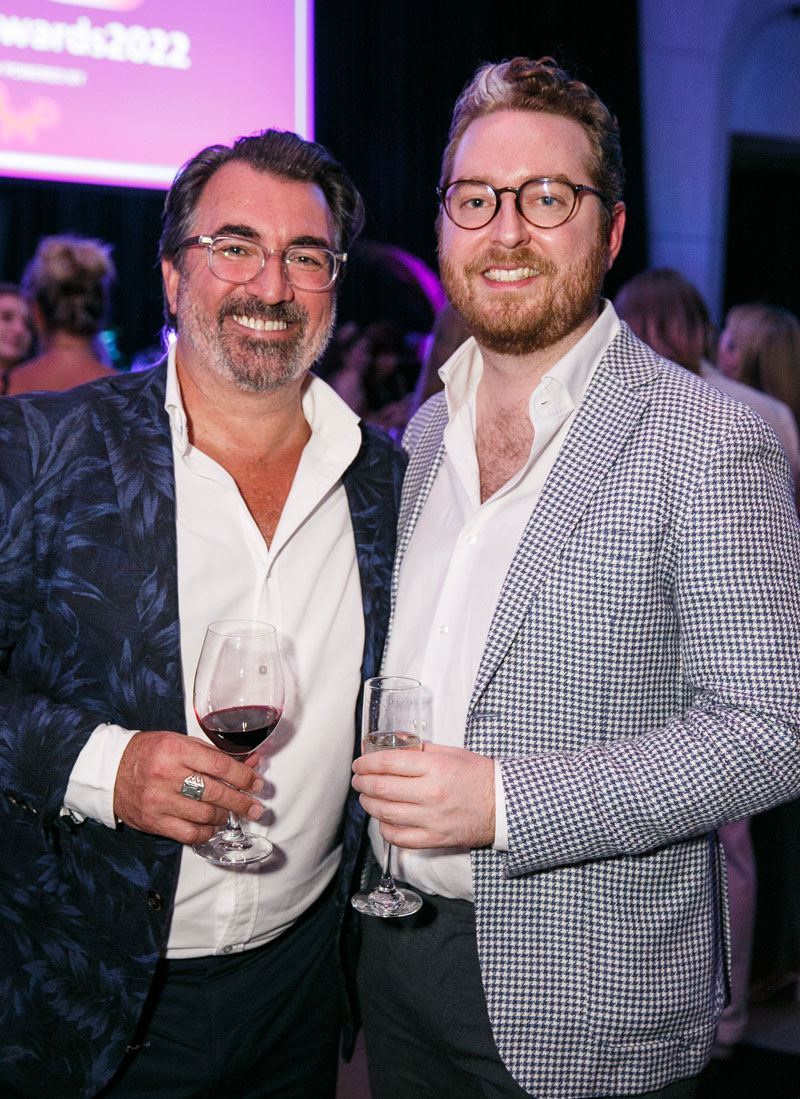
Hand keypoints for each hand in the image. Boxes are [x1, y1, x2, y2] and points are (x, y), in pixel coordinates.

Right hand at [114, 730, 264, 843]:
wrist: (110, 771)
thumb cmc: (150, 753)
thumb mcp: (181, 743)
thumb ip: (215, 754)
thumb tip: (250, 762)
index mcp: (176, 749)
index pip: (220, 765)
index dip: (244, 776)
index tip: (257, 784)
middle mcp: (167, 774)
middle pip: (216, 793)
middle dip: (242, 802)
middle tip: (256, 807)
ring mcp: (159, 800)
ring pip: (205, 814)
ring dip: (225, 816)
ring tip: (231, 813)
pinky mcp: (153, 821)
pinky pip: (189, 833)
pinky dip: (207, 831)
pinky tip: (212, 826)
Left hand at [352, 742, 494, 848]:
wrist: (504, 804)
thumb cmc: (479, 776)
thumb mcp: (452, 753)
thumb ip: (422, 750)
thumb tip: (395, 745)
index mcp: (435, 767)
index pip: (388, 763)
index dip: (367, 763)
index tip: (359, 764)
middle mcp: (431, 793)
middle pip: (382, 788)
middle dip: (362, 783)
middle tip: (357, 779)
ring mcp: (432, 818)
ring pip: (386, 813)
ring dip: (369, 804)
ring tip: (365, 797)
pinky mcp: (435, 838)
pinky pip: (400, 837)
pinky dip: (385, 829)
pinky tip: (383, 820)